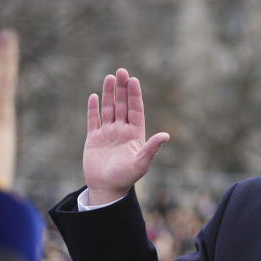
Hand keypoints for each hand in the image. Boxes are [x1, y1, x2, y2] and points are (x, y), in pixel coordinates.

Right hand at [82, 69, 169, 203]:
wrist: (107, 189)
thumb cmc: (127, 177)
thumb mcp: (142, 163)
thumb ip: (152, 148)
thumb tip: (166, 135)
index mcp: (135, 134)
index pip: (135, 110)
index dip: (134, 95)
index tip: (133, 80)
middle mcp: (122, 130)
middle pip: (122, 105)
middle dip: (122, 88)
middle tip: (121, 71)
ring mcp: (108, 133)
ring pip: (108, 109)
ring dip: (108, 94)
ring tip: (109, 78)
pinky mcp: (94, 138)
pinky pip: (93, 120)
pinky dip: (93, 109)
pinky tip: (94, 96)